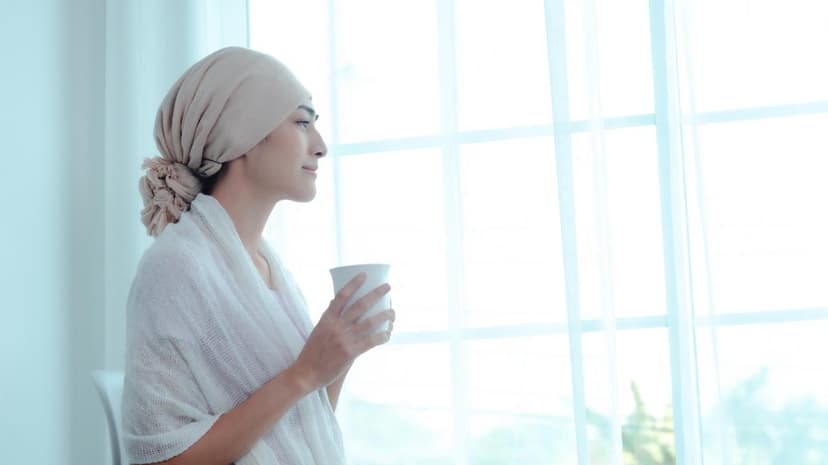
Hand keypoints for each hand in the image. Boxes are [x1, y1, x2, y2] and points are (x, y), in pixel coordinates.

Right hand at [290, 272, 395, 391]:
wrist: (306, 373)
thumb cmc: (312, 352)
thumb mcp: (317, 330)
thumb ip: (328, 318)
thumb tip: (334, 302)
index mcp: (327, 318)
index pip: (342, 296)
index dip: (354, 284)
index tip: (365, 275)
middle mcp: (336, 326)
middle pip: (360, 305)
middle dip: (376, 294)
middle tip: (387, 287)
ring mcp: (344, 339)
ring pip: (370, 322)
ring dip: (384, 315)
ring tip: (393, 312)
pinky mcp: (350, 352)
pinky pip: (371, 341)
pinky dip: (381, 336)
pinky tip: (388, 333)